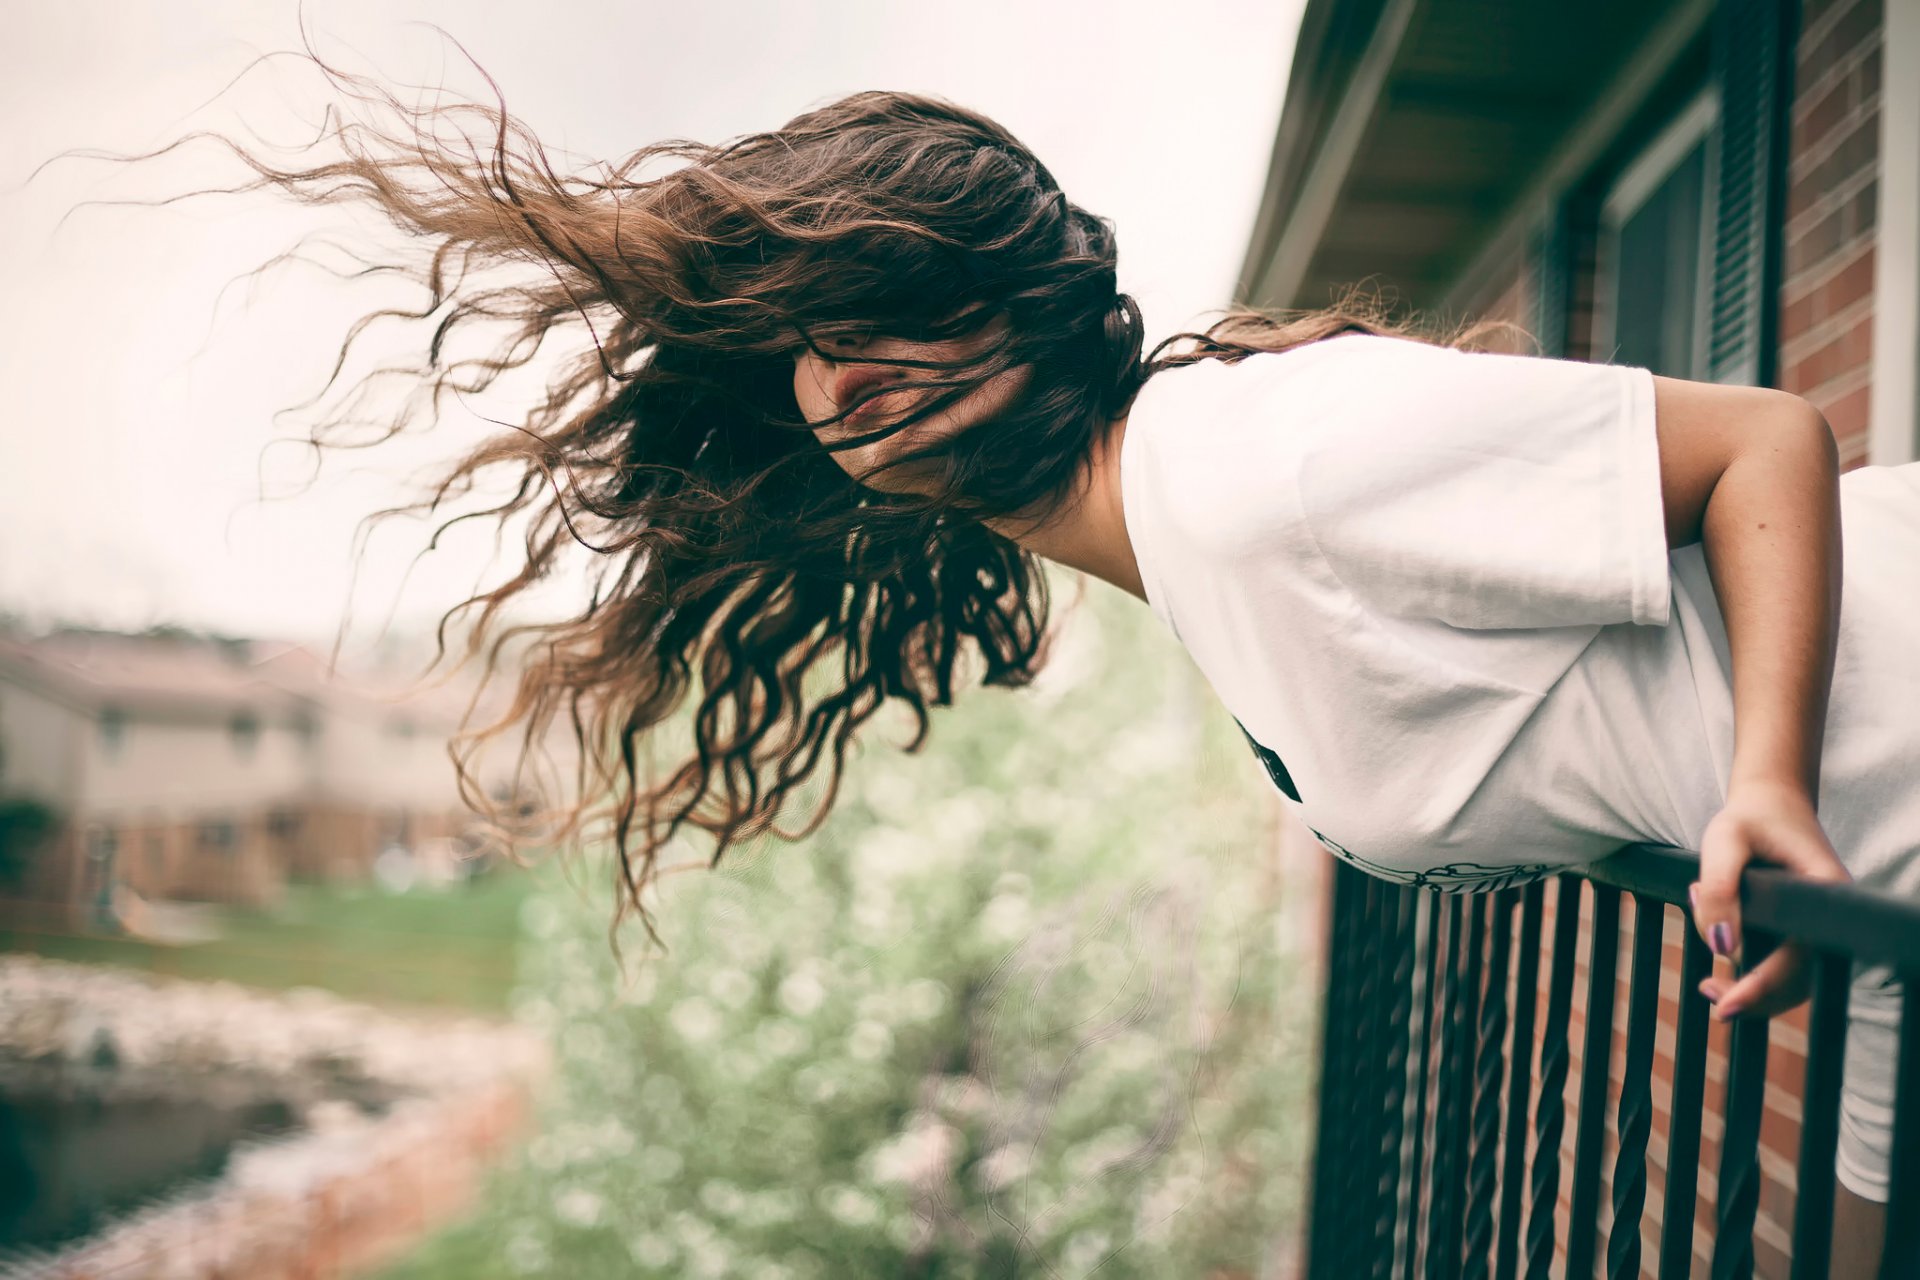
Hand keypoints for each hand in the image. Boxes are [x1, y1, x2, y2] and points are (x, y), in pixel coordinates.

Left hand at [1689, 779, 1850, 1021]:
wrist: (1770, 803)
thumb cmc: (1748, 818)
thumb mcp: (1723, 841)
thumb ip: (1721, 889)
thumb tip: (1721, 947)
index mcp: (1825, 892)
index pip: (1798, 956)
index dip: (1763, 987)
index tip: (1727, 1007)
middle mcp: (1830, 916)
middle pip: (1799, 978)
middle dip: (1755, 997)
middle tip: (1711, 998)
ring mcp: (1818, 926)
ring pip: (1791, 978)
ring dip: (1751, 987)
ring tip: (1707, 981)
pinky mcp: (1801, 929)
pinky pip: (1782, 964)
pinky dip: (1752, 974)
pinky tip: (1718, 965)